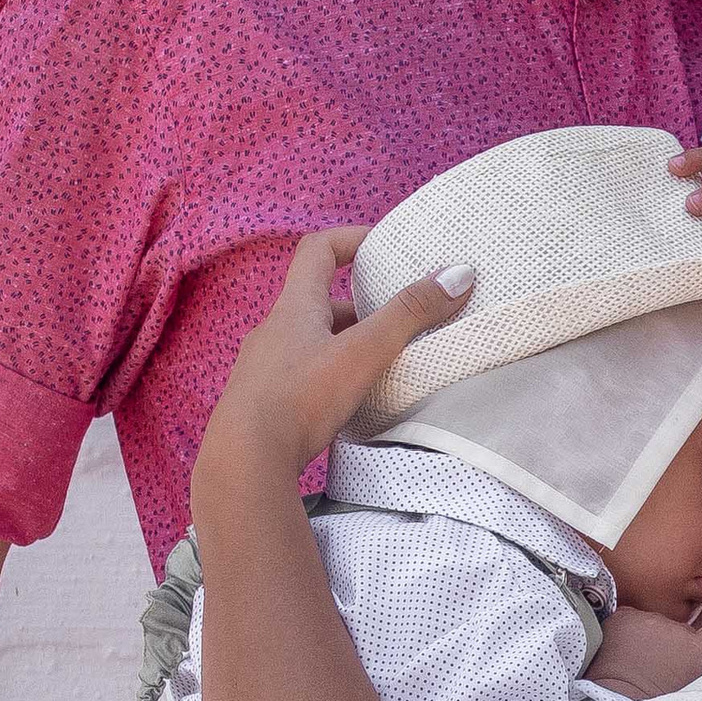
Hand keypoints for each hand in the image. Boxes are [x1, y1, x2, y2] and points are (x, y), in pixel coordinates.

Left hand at [195, 232, 471, 502]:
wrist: (244, 462)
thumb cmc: (299, 399)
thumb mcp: (363, 352)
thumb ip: (409, 314)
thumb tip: (457, 274)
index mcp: (294, 308)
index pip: (318, 250)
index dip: (351, 238)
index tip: (383, 244)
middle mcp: (273, 332)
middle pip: (320, 302)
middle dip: (361, 307)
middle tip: (397, 319)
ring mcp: (264, 370)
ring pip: (312, 344)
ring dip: (346, 346)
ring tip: (382, 365)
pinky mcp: (264, 406)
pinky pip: (303, 379)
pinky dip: (330, 380)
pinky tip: (350, 403)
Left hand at [590, 604, 701, 700]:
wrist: (612, 698)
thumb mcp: (688, 691)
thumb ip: (700, 670)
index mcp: (697, 650)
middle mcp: (676, 628)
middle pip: (681, 631)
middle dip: (673, 646)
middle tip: (658, 669)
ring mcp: (649, 619)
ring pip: (654, 624)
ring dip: (649, 638)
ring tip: (636, 662)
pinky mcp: (624, 616)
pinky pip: (631, 618)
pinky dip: (628, 630)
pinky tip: (622, 651)